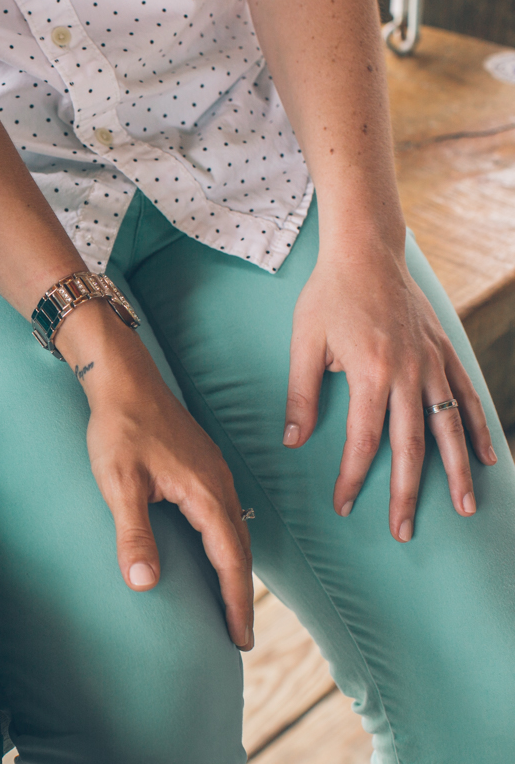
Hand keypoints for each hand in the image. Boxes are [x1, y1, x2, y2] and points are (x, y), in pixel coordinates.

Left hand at [57, 302, 255, 649]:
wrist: (123, 379)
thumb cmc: (119, 428)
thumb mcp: (119, 484)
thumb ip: (133, 534)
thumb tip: (144, 583)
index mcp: (205, 494)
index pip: (230, 560)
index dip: (235, 602)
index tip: (239, 638)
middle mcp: (219, 485)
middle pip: (239, 550)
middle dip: (240, 594)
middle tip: (238, 635)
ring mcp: (213, 473)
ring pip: (234, 531)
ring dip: (234, 569)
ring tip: (229, 603)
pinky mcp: (202, 466)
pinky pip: (224, 515)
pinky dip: (225, 544)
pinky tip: (213, 552)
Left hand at [284, 241, 498, 540]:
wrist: (366, 250)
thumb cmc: (329, 295)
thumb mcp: (304, 343)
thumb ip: (301, 394)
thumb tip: (292, 442)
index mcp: (369, 374)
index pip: (362, 440)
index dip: (352, 477)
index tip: (344, 506)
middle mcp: (408, 373)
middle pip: (410, 446)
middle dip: (406, 492)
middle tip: (403, 531)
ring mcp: (432, 363)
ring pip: (449, 427)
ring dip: (457, 471)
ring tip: (464, 509)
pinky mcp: (445, 352)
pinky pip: (468, 397)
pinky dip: (479, 428)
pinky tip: (489, 459)